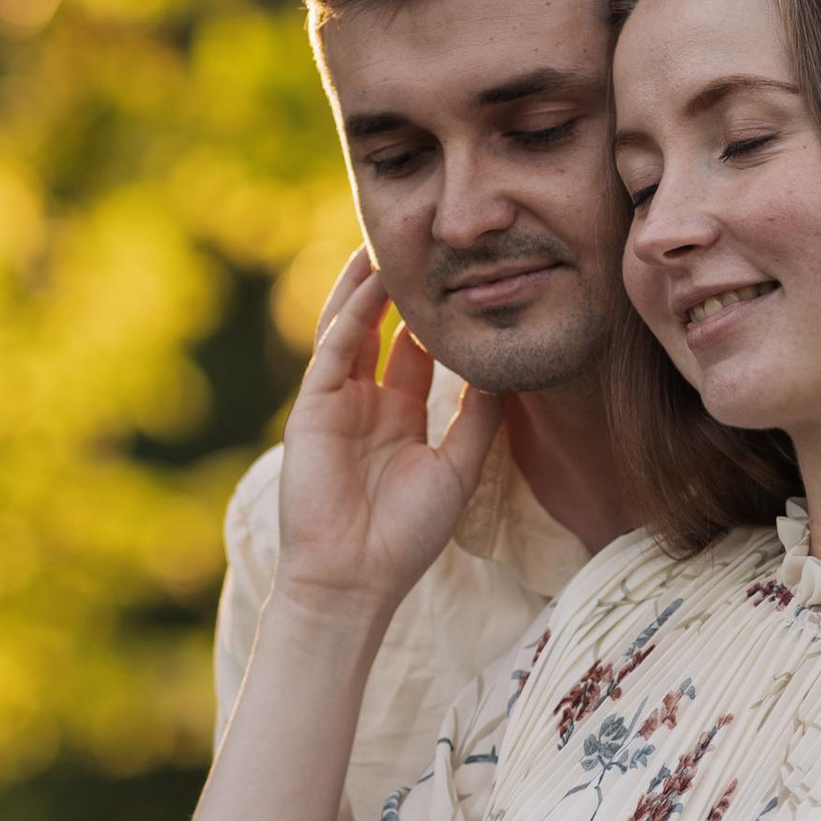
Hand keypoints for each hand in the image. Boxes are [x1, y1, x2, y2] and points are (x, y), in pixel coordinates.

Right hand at [275, 252, 499, 619]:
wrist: (355, 578)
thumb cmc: (405, 536)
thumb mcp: (457, 468)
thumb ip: (480, 417)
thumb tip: (508, 368)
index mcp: (400, 417)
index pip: (416, 351)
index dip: (435, 315)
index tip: (463, 276)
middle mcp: (366, 402)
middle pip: (379, 328)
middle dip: (395, 287)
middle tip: (421, 243)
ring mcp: (335, 402)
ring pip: (350, 328)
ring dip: (366, 286)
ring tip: (386, 242)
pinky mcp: (312, 408)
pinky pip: (333, 350)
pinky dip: (351, 315)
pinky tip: (373, 283)